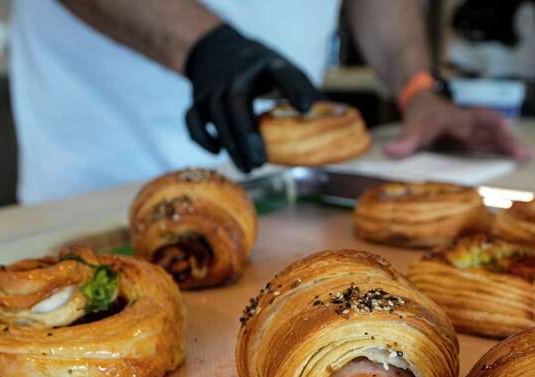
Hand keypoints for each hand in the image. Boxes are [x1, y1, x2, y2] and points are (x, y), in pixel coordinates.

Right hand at [184, 24, 319, 171]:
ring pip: (215, 116)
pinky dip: (202, 138)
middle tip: (261, 162)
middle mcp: (237, 74)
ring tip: (249, 168)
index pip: (282, 73)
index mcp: (267, 64)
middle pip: (237, 102)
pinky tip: (218, 151)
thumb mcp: (284, 72)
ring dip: (231, 144)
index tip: (305, 108)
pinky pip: (192, 120)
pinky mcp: (197, 99)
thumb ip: (308, 95)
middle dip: (248, 134)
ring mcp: (213, 87)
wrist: (217, 50)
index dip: (294, 88)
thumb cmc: (262, 70)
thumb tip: (342, 122)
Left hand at [384, 91, 532, 160]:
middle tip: (526, 153)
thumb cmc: (421, 115)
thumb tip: (391, 152)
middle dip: (509, 141)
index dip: (491, 123)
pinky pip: (492, 145)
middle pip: (494, 131)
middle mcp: (471, 125)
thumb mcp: (412, 127)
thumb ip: (405, 141)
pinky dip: (504, 152)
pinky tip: (518, 159)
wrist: (422, 105)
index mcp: (459, 118)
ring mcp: (474, 133)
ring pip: (496, 139)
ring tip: (530, 157)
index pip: (479, 118)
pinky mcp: (474, 141)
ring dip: (511, 147)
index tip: (505, 127)